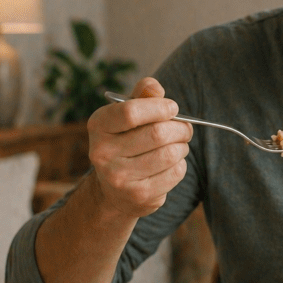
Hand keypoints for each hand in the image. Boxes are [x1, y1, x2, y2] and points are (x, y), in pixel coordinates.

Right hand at [86, 76, 192, 219]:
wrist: (114, 190)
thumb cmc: (127, 140)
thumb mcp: (128, 114)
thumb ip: (142, 95)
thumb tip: (155, 87)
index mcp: (98, 125)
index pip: (131, 112)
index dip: (159, 108)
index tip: (172, 108)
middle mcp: (102, 152)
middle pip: (157, 134)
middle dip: (180, 128)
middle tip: (184, 128)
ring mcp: (119, 177)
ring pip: (170, 154)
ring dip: (182, 147)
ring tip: (177, 145)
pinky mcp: (139, 196)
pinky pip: (176, 172)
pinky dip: (180, 164)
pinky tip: (171, 164)